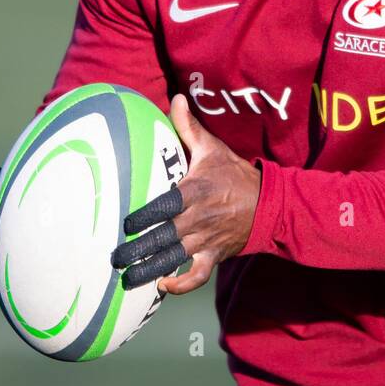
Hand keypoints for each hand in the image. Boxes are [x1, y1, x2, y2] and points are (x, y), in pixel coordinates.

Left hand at [111, 94, 261, 296]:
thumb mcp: (213, 148)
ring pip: (175, 259)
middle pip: (165, 237)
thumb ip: (189, 127)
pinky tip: (163, 288)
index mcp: (196, 191)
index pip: (167, 205)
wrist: (269, 203)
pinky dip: (182, 285)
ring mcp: (207, 239)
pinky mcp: (214, 255)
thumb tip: (176, 97)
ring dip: (151, 271)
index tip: (126, 223)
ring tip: (128, 279)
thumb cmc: (234, 174)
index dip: (145, 216)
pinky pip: (198, 275)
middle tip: (115, 258)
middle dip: (138, 250)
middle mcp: (200, 218)